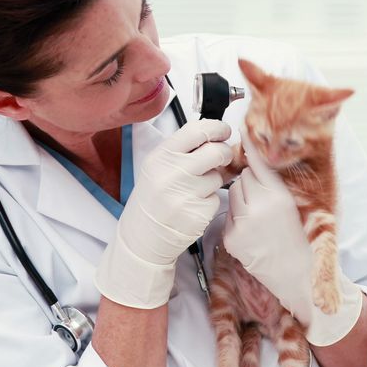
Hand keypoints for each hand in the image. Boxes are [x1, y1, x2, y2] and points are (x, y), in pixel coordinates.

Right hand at [95, 119, 232, 308]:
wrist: (142, 238)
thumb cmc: (152, 200)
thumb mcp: (157, 168)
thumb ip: (183, 152)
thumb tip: (217, 138)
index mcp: (161, 157)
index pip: (197, 131)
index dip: (217, 128)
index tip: (224, 131)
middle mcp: (172, 174)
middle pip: (216, 151)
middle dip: (224, 153)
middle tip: (221, 158)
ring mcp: (186, 195)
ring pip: (218, 176)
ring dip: (214, 181)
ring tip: (193, 190)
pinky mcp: (199, 214)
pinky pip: (216, 198)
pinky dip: (210, 201)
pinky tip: (193, 206)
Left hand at [223, 132, 362, 345]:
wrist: (299, 276)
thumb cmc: (303, 239)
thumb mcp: (299, 205)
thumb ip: (279, 183)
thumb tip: (262, 159)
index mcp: (279, 197)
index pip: (259, 162)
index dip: (251, 145)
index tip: (244, 128)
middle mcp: (259, 208)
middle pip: (243, 175)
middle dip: (251, 181)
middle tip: (265, 196)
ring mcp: (243, 224)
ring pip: (233, 192)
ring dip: (243, 198)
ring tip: (260, 214)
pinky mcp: (232, 238)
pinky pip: (230, 215)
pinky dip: (238, 217)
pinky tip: (254, 229)